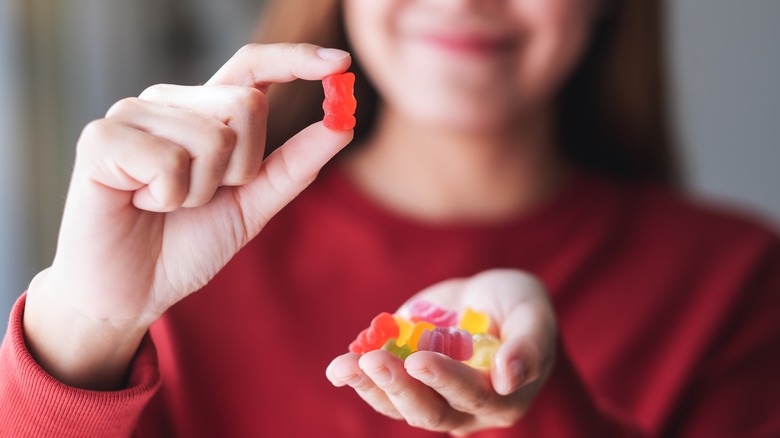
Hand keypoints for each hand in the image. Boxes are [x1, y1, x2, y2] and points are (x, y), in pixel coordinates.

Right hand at [23, 43, 352, 388]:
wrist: (132, 291)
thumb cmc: (186, 244)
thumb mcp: (253, 204)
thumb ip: (294, 164)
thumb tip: (342, 125)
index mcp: (204, 112)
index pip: (253, 67)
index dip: (296, 59)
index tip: (341, 62)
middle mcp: (169, 103)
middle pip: (246, 104)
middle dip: (241, 169)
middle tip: (202, 197)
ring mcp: (132, 114)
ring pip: (212, 138)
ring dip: (201, 192)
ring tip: (165, 204)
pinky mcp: (100, 138)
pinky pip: (170, 161)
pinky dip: (167, 198)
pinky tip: (139, 203)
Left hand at [326, 269, 557, 435]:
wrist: (487, 297)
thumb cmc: (519, 305)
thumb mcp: (534, 315)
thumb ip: (528, 346)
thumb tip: (508, 378)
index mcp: (503, 399)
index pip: (472, 396)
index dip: (446, 380)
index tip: (419, 359)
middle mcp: (465, 409)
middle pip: (430, 412)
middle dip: (399, 387)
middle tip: (374, 361)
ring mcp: (431, 397)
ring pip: (398, 406)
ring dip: (369, 387)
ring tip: (342, 368)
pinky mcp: (405, 381)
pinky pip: (380, 389)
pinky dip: (358, 378)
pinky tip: (339, 367)